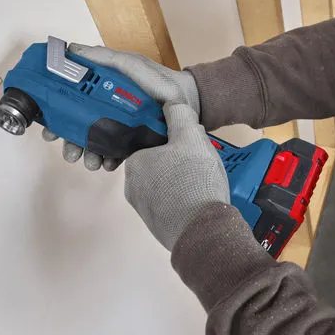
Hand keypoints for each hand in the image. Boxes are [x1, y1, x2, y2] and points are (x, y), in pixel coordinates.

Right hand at [42, 43, 199, 170]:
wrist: (191, 101)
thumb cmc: (161, 80)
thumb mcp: (133, 65)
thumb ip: (107, 59)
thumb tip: (73, 50)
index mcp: (101, 91)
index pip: (71, 104)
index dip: (57, 116)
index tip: (49, 130)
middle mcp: (106, 110)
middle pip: (78, 129)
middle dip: (71, 143)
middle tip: (70, 153)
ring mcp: (119, 128)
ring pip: (94, 145)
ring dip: (88, 155)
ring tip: (92, 163)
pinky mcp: (133, 144)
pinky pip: (115, 155)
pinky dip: (109, 161)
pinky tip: (110, 164)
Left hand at [124, 102, 228, 249]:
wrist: (203, 231)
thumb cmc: (194, 181)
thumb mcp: (191, 136)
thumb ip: (178, 115)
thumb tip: (170, 103)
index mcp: (134, 163)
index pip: (148, 143)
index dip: (170, 141)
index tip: (187, 144)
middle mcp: (131, 187)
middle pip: (156, 165)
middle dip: (175, 162)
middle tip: (196, 163)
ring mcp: (143, 210)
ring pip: (162, 186)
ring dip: (179, 182)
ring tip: (199, 182)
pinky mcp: (156, 227)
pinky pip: (169, 206)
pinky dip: (181, 201)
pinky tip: (197, 200)